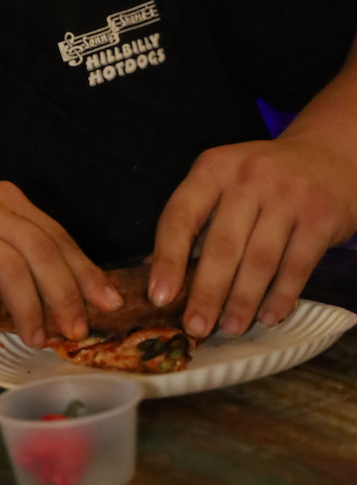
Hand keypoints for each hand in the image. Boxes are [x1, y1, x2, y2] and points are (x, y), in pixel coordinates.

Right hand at [0, 181, 122, 346]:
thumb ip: (26, 274)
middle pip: (41, 248)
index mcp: (3, 198)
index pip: (55, 235)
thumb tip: (77, 308)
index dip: (85, 272)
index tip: (108, 304)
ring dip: (30, 308)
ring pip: (13, 264)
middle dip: (66, 293)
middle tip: (76, 330)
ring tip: (36, 337)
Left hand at [148, 137, 356, 338]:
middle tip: (196, 326)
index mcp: (213, 168)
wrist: (327, 157)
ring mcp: (287, 195)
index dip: (168, 258)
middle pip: (222, 244)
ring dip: (243, 300)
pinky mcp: (320, 216)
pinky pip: (297, 265)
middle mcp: (249, 176)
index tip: (160, 296)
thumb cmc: (263, 180)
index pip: (181, 214)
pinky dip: (281, 296)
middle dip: (207, 292)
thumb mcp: (224, 182)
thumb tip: (158, 270)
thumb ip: (196, 219)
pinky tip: (268, 316)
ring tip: (231, 327)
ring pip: (259, 259)